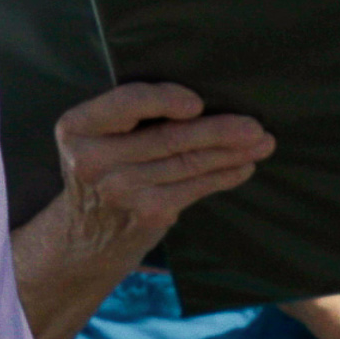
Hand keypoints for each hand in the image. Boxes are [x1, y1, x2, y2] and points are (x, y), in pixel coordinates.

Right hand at [25, 84, 270, 264]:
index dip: (165, 100)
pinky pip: (195, 188)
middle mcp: (94, 161)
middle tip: (255, 125)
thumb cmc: (102, 170)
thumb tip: (202, 100)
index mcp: (78, 128)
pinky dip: (223, 176)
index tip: (197, 103)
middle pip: (168, 137)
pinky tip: (243, 166)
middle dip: (218, 129)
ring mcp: (122, 191)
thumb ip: (130, 116)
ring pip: (188, 163)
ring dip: (231, 152)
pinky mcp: (148, 213)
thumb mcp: (96, 137)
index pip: (127, 104)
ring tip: (261, 142)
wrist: (85, 238)